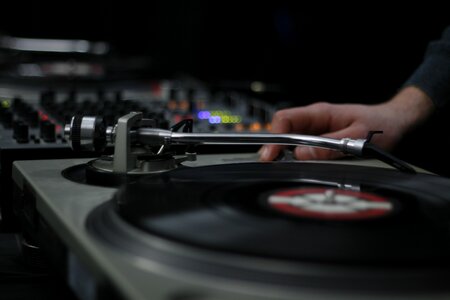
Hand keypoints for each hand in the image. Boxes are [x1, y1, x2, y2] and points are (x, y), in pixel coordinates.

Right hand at [259, 86, 433, 160]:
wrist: (396, 123)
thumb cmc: (380, 126)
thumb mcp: (357, 138)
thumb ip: (329, 147)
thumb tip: (300, 155)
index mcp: (320, 113)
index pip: (286, 119)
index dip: (274, 136)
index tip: (270, 154)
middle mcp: (315, 120)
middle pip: (284, 130)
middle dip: (274, 147)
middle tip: (270, 164)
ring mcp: (317, 130)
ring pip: (291, 139)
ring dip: (284, 153)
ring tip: (279, 167)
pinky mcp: (322, 140)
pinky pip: (303, 147)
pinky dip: (295, 156)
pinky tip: (295, 166)